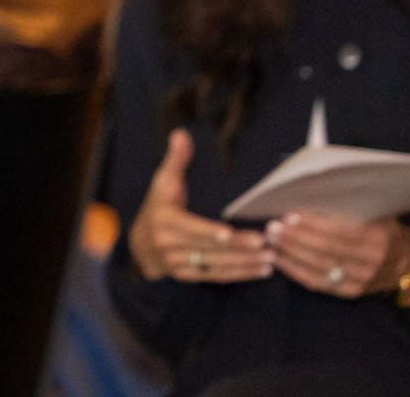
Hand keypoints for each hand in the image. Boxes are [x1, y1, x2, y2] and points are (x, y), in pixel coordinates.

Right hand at [128, 129, 270, 281]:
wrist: (139, 245)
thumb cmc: (158, 207)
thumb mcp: (162, 182)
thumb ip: (175, 159)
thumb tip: (181, 133)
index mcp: (164, 221)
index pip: (189, 227)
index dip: (209, 232)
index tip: (229, 233)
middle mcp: (169, 246)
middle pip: (208, 248)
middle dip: (238, 248)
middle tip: (265, 243)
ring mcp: (178, 264)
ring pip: (215, 265)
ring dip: (244, 264)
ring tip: (271, 258)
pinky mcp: (189, 276)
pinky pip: (216, 276)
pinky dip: (239, 274)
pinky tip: (261, 270)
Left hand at [264, 211, 409, 297]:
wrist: (407, 264)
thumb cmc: (385, 230)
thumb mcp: (377, 213)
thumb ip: (350, 208)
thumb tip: (311, 195)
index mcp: (377, 237)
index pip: (339, 231)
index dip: (313, 225)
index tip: (290, 216)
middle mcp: (370, 261)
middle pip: (326, 250)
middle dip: (296, 239)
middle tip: (273, 228)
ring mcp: (361, 280)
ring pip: (319, 267)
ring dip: (291, 254)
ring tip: (272, 241)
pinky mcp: (351, 292)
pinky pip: (319, 284)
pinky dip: (296, 272)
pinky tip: (280, 260)